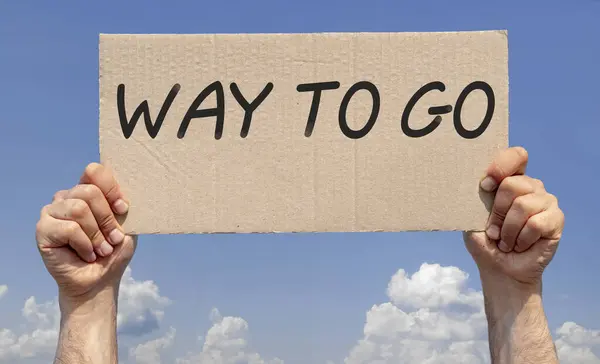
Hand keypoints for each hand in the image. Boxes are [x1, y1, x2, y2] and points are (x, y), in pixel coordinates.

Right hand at [35, 163, 135, 306]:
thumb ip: (121, 204)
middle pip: (88, 191)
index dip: (111, 189)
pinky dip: (84, 245)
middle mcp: (68, 197)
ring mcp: (52, 212)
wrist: (100, 280)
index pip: (94, 172)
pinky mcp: (42, 229)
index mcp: (87, 191)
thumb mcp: (126, 224)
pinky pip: (69, 229)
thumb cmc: (113, 251)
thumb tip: (122, 190)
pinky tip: (86, 255)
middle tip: (113, 239)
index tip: (123, 209)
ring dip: (96, 234)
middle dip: (107, 218)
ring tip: (101, 250)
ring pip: (79, 209)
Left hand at [463, 147, 564, 285]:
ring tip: (505, 241)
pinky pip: (536, 223)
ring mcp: (545, 201)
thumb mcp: (472, 215)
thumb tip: (472, 179)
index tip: (485, 186)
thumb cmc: (484, 241)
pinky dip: (521, 239)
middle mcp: (530, 186)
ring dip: (507, 230)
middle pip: (513, 183)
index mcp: (510, 179)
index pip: (516, 156)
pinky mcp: (556, 219)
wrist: (499, 268)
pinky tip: (519, 245)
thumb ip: (475, 195)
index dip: (501, 166)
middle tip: (493, 230)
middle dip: (497, 211)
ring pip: (523, 205)